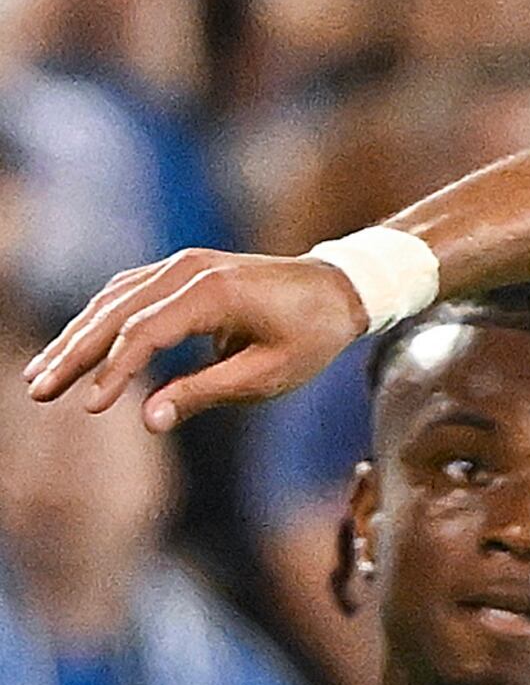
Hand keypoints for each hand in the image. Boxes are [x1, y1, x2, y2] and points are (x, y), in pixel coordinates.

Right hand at [21, 248, 371, 430]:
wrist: (337, 289)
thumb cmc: (310, 337)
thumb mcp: (267, 374)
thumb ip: (205, 393)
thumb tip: (148, 419)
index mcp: (212, 293)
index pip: (144, 333)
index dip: (113, 371)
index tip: (88, 405)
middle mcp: (186, 270)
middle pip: (113, 313)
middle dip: (72, 354)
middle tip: (37, 391)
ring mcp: (180, 265)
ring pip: (111, 301)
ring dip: (75, 338)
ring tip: (41, 374)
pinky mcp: (178, 271)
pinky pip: (125, 294)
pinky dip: (97, 321)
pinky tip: (75, 348)